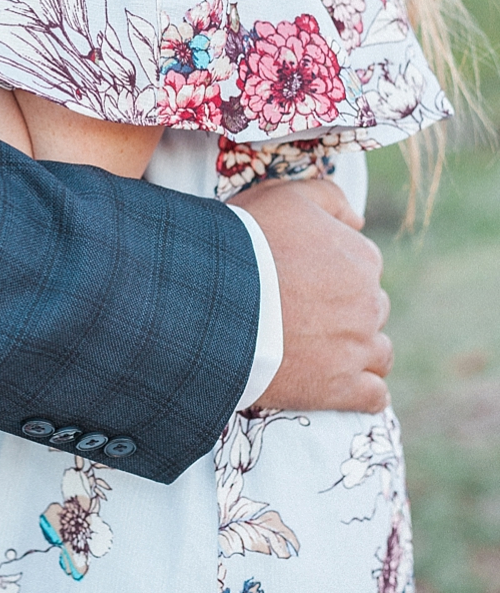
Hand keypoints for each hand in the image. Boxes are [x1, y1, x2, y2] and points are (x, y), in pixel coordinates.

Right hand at [231, 178, 391, 412]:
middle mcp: (369, 303)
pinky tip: (341, 389)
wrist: (213, 303)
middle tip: (304, 317)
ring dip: (357, 353)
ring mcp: (357, 349)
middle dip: (346, 314)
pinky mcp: (341, 389)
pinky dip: (362, 393)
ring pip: (379, 353)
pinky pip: (374, 397)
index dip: (333, 275)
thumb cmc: (244, 243)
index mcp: (361, 258)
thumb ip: (330, 197)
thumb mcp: (285, 195)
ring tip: (320, 354)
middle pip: (371, 310)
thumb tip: (358, 221)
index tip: (303, 283)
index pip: (363, 268)